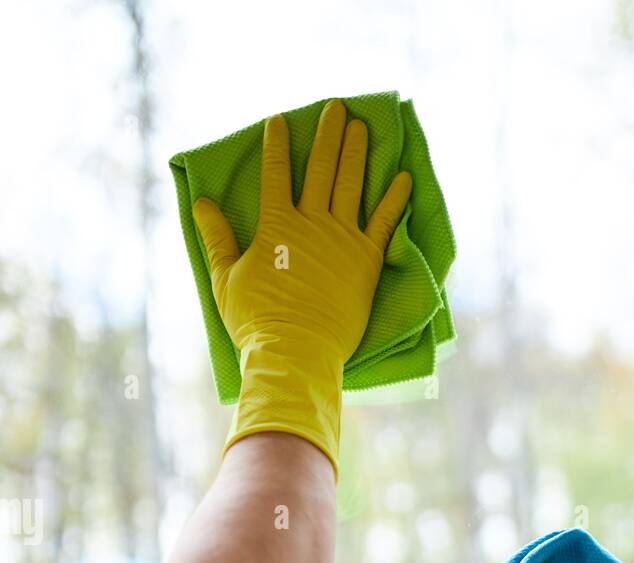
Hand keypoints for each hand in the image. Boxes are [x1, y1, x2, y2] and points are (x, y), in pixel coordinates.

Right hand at [192, 101, 411, 469]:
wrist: (296, 352)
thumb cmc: (256, 322)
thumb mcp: (226, 279)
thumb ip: (217, 238)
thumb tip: (200, 203)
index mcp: (277, 224)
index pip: (276, 173)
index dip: (277, 144)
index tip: (280, 121)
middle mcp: (312, 222)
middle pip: (322, 167)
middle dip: (329, 134)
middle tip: (337, 108)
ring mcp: (343, 238)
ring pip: (352, 184)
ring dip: (357, 153)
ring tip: (362, 128)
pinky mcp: (367, 260)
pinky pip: (385, 222)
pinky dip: (394, 198)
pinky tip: (403, 177)